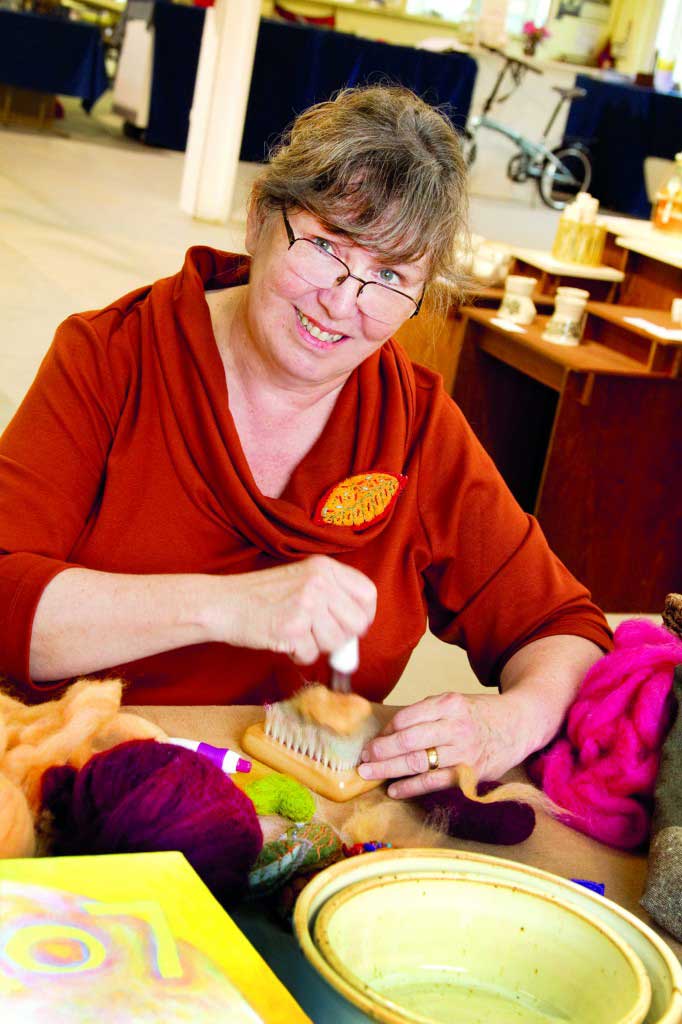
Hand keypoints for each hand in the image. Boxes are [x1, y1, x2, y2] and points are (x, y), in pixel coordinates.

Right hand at [216, 555, 376, 663]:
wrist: (223, 602)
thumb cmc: (262, 596)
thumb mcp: (302, 580)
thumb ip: (332, 596)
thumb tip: (360, 629)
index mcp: (324, 566)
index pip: (368, 594)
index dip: (364, 615)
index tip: (352, 626)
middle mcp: (319, 581)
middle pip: (356, 623)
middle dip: (340, 637)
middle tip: (318, 635)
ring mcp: (306, 603)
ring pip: (336, 642)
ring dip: (317, 646)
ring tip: (296, 634)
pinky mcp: (292, 627)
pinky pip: (312, 654)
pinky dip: (299, 655)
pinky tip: (284, 641)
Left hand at [357, 691, 524, 798]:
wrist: (520, 724)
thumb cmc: (480, 714)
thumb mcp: (455, 701)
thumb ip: (426, 713)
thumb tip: (389, 732)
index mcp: (449, 703)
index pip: (406, 718)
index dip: (385, 731)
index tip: (373, 741)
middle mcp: (456, 726)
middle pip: (408, 741)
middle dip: (380, 751)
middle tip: (362, 759)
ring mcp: (464, 751)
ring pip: (418, 762)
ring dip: (388, 770)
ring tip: (369, 773)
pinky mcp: (471, 773)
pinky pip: (434, 782)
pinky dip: (411, 787)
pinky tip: (394, 789)